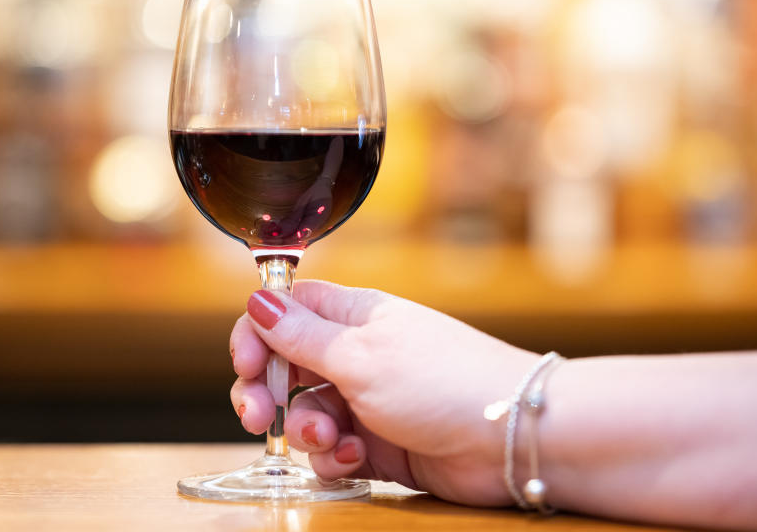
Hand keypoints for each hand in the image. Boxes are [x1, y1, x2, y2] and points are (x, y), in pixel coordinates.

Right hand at [229, 280, 540, 505]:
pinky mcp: (379, 442)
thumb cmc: (442, 379)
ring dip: (306, 430)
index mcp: (353, 316)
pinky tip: (355, 457)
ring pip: (305, 414)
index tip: (246, 366)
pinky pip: (333, 449)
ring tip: (332, 438)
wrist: (510, 434)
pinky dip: (335, 456)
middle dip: (265, 393)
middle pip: (285, 367)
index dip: (257, 336)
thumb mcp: (360, 354)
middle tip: (259, 417)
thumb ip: (301, 335)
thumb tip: (257, 300)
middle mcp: (356, 354)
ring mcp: (367, 399)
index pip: (286, 312)